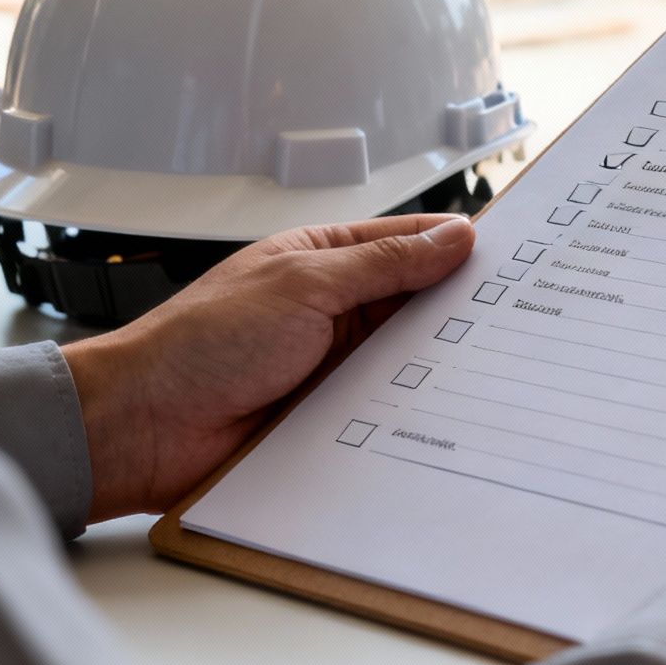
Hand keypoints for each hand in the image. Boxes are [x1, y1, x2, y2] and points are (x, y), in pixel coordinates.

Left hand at [59, 214, 474, 520]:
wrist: (146, 428)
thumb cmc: (199, 344)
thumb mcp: (303, 285)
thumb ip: (383, 263)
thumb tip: (450, 237)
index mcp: (321, 260)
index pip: (407, 242)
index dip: (456, 247)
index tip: (512, 255)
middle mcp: (331, 309)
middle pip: (415, 303)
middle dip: (459, 308)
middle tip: (520, 313)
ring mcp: (332, 364)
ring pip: (407, 358)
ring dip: (438, 363)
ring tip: (494, 363)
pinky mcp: (333, 415)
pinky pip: (388, 407)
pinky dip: (414, 408)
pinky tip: (447, 410)